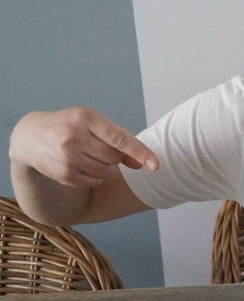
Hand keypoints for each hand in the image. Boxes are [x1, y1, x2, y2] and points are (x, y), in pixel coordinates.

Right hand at [9, 107, 158, 188]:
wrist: (30, 137)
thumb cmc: (70, 127)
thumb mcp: (91, 124)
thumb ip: (119, 141)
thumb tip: (142, 165)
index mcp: (87, 118)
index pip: (120, 139)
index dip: (140, 152)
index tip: (156, 166)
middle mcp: (75, 137)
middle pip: (115, 158)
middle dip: (113, 157)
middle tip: (96, 148)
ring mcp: (68, 157)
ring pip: (106, 172)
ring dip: (104, 168)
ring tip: (86, 155)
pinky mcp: (63, 175)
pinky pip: (94, 182)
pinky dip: (93, 177)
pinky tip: (78, 165)